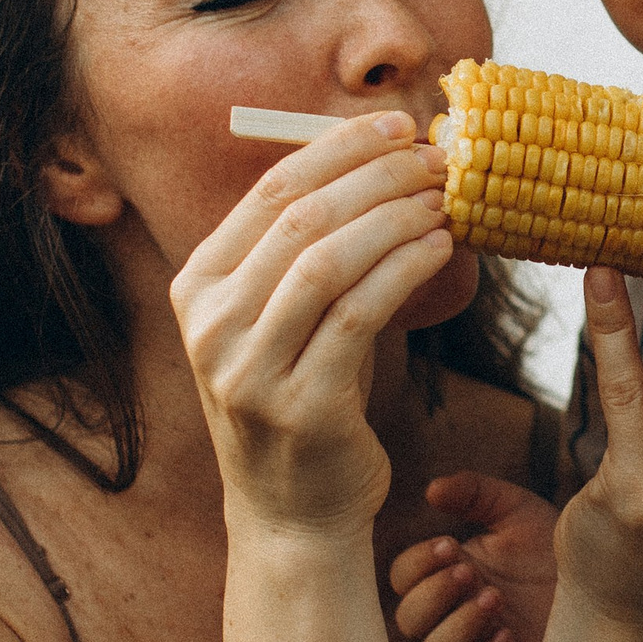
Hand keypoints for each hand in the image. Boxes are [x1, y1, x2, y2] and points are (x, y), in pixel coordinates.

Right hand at [168, 110, 456, 539]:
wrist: (294, 516)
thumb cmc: (306, 404)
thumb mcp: (286, 323)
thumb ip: (308, 254)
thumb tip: (381, 165)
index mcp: (198, 289)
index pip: (269, 193)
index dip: (338, 149)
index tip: (397, 126)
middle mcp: (210, 326)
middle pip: (300, 218)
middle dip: (376, 176)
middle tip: (435, 159)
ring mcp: (248, 370)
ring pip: (327, 261)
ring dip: (395, 218)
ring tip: (444, 200)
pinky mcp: (300, 407)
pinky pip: (360, 315)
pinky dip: (406, 270)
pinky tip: (441, 250)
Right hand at [390, 473, 559, 641]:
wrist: (603, 576)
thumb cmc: (552, 544)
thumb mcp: (514, 509)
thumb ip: (472, 492)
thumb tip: (432, 491)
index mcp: (447, 576)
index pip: (404, 579)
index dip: (417, 565)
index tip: (449, 546)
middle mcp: (455, 614)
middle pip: (410, 621)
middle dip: (432, 595)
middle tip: (470, 573)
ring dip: (456, 626)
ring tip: (493, 598)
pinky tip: (507, 635)